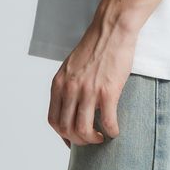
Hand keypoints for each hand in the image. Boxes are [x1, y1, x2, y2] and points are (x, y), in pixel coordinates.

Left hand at [47, 16, 137, 147]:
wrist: (112, 28)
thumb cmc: (95, 45)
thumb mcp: (71, 66)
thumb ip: (68, 85)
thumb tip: (73, 107)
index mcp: (59, 83)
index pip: (53, 120)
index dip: (62, 134)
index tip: (73, 138)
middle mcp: (70, 89)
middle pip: (67, 129)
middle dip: (79, 140)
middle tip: (90, 139)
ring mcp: (88, 90)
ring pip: (84, 130)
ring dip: (92, 140)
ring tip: (101, 137)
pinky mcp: (108, 91)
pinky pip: (108, 122)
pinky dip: (111, 132)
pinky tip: (115, 131)